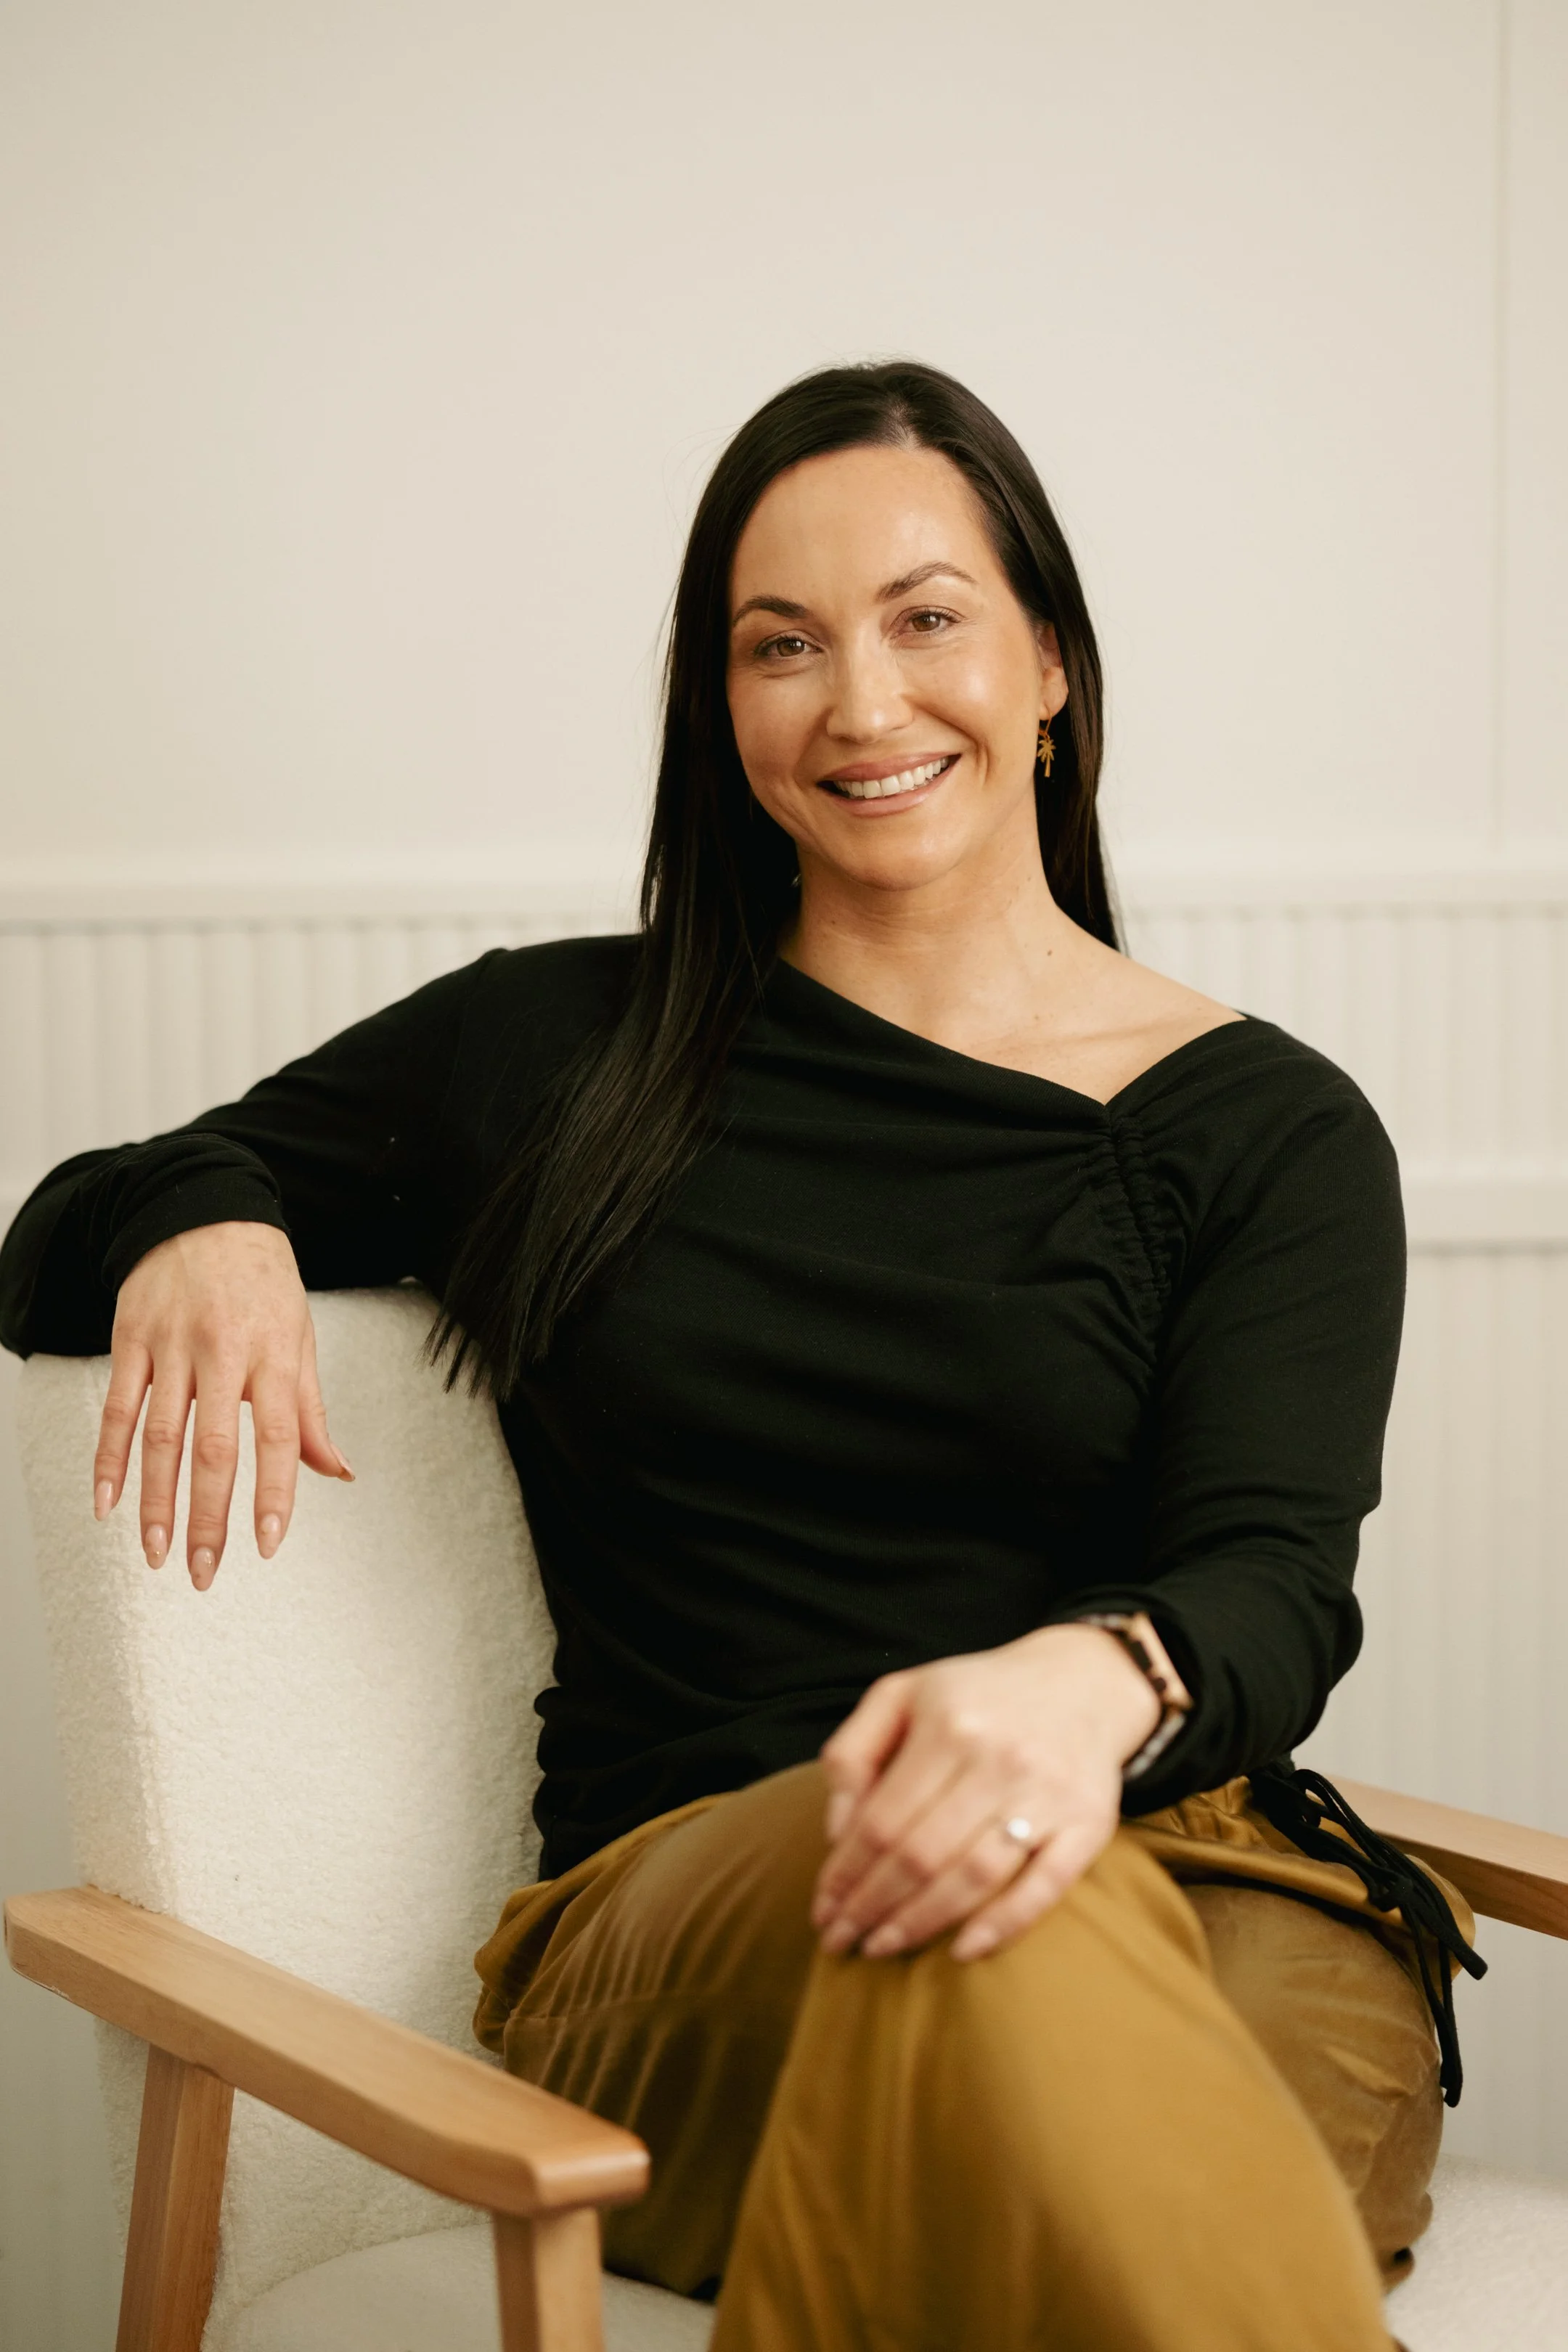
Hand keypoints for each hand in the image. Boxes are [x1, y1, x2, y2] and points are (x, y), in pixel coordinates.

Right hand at [92, 1221, 351, 1588]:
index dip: (274, 1493)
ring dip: (156, 1501)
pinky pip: (116, 1407)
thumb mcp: (300, 1336)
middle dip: (208, 1516)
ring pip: (161, 1436)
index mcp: (275, 1353)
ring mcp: (172, 1345)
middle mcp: (223, 1350)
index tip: (268, 1544)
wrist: (205, 1208)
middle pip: (213, 1447)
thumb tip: (338, 1473)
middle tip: (203, 1573)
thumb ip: (310, 1411)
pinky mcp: (131, 1338)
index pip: (278, 1435)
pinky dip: (108, 1458)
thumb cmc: (263, 1283)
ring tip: (157, 1553)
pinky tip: (106, 1503)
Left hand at [810, 1623, 1161, 1962]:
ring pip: (974, 1878)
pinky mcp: (1089, 1823)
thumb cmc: (976, 1695)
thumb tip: (838, 1833)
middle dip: (871, 1907)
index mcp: (948, 1724)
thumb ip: (852, 1754)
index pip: (881, 1820)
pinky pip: (1045, 1887)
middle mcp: (999, 1758)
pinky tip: (963, 1951)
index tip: (822, 1912)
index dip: (845, 1874)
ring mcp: (1048, 1794)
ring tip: (882, 1947)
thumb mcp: (902, 1695)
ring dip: (921, 1923)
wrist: (1082, 1681)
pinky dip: (1004, 1925)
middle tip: (841, 1941)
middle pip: (921, 1855)